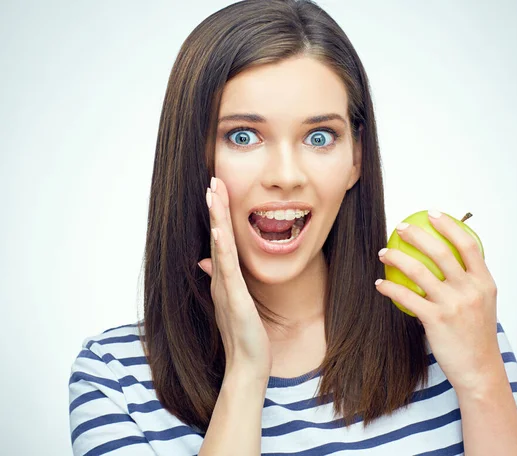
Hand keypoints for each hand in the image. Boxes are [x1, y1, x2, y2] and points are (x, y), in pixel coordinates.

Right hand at [198, 177, 271, 381]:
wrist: (247, 365)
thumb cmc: (243, 335)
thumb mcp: (232, 301)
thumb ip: (221, 279)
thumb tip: (207, 261)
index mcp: (224, 279)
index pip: (221, 240)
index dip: (218, 215)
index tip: (218, 190)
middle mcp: (222, 280)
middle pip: (218, 237)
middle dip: (215, 208)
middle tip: (213, 181)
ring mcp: (227, 288)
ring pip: (221, 247)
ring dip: (217, 219)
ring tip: (213, 194)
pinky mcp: (234, 299)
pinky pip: (227, 269)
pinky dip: (222, 248)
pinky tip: (220, 229)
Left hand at [375, 210, 501, 392]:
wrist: (479, 368)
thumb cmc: (476, 334)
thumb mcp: (483, 303)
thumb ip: (470, 280)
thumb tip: (448, 255)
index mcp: (484, 282)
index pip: (468, 245)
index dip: (449, 226)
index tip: (432, 214)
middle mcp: (470, 290)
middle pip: (440, 252)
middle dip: (417, 234)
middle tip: (400, 226)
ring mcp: (453, 305)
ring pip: (418, 271)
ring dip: (396, 257)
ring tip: (383, 252)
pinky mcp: (436, 320)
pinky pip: (406, 297)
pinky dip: (390, 287)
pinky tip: (380, 283)